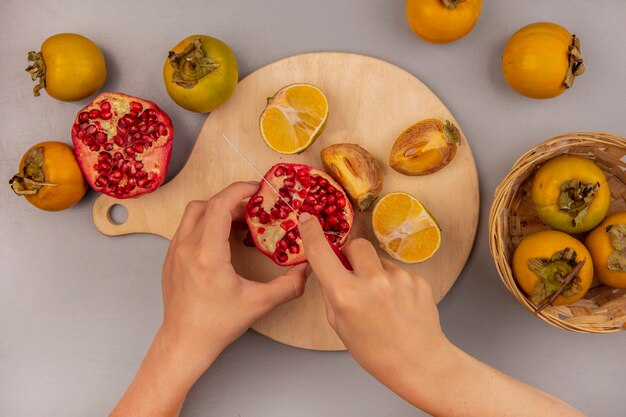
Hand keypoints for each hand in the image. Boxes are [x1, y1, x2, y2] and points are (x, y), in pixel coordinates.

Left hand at [161, 181, 307, 368]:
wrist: (184, 343)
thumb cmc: (217, 325)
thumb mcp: (258, 304)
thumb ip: (288, 286)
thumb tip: (307, 270)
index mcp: (207, 254)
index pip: (220, 205)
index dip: (239, 191)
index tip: (257, 189)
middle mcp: (187, 247)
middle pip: (207, 205)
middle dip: (232, 201)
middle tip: (253, 210)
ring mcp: (175, 252)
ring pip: (194, 214)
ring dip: (216, 211)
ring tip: (238, 223)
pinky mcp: (171, 259)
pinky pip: (186, 229)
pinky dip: (205, 224)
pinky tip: (222, 241)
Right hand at [298, 213, 584, 416]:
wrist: (420, 363)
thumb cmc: (374, 351)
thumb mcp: (339, 325)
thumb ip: (332, 293)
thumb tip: (330, 269)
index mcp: (346, 295)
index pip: (322, 253)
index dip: (311, 231)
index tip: (307, 217)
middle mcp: (371, 281)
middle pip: (356, 245)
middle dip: (352, 255)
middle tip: (355, 275)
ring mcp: (398, 278)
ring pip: (379, 259)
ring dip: (375, 272)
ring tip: (383, 301)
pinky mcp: (417, 279)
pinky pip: (398, 271)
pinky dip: (394, 283)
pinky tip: (399, 304)